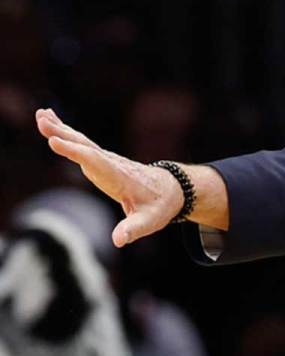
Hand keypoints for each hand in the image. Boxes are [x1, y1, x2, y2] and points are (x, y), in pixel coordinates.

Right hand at [34, 108, 183, 246]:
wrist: (171, 189)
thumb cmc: (159, 206)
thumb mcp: (149, 221)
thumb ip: (133, 230)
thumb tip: (118, 241)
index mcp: (120, 176)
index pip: (95, 162)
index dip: (76, 152)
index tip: (55, 142)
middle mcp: (112, 163)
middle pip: (86, 147)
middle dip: (64, 134)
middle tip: (42, 121)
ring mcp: (107, 160)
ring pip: (82, 142)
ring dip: (61, 129)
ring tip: (41, 114)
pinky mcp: (102, 160)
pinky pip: (82, 145)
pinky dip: (66, 133)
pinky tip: (52, 121)